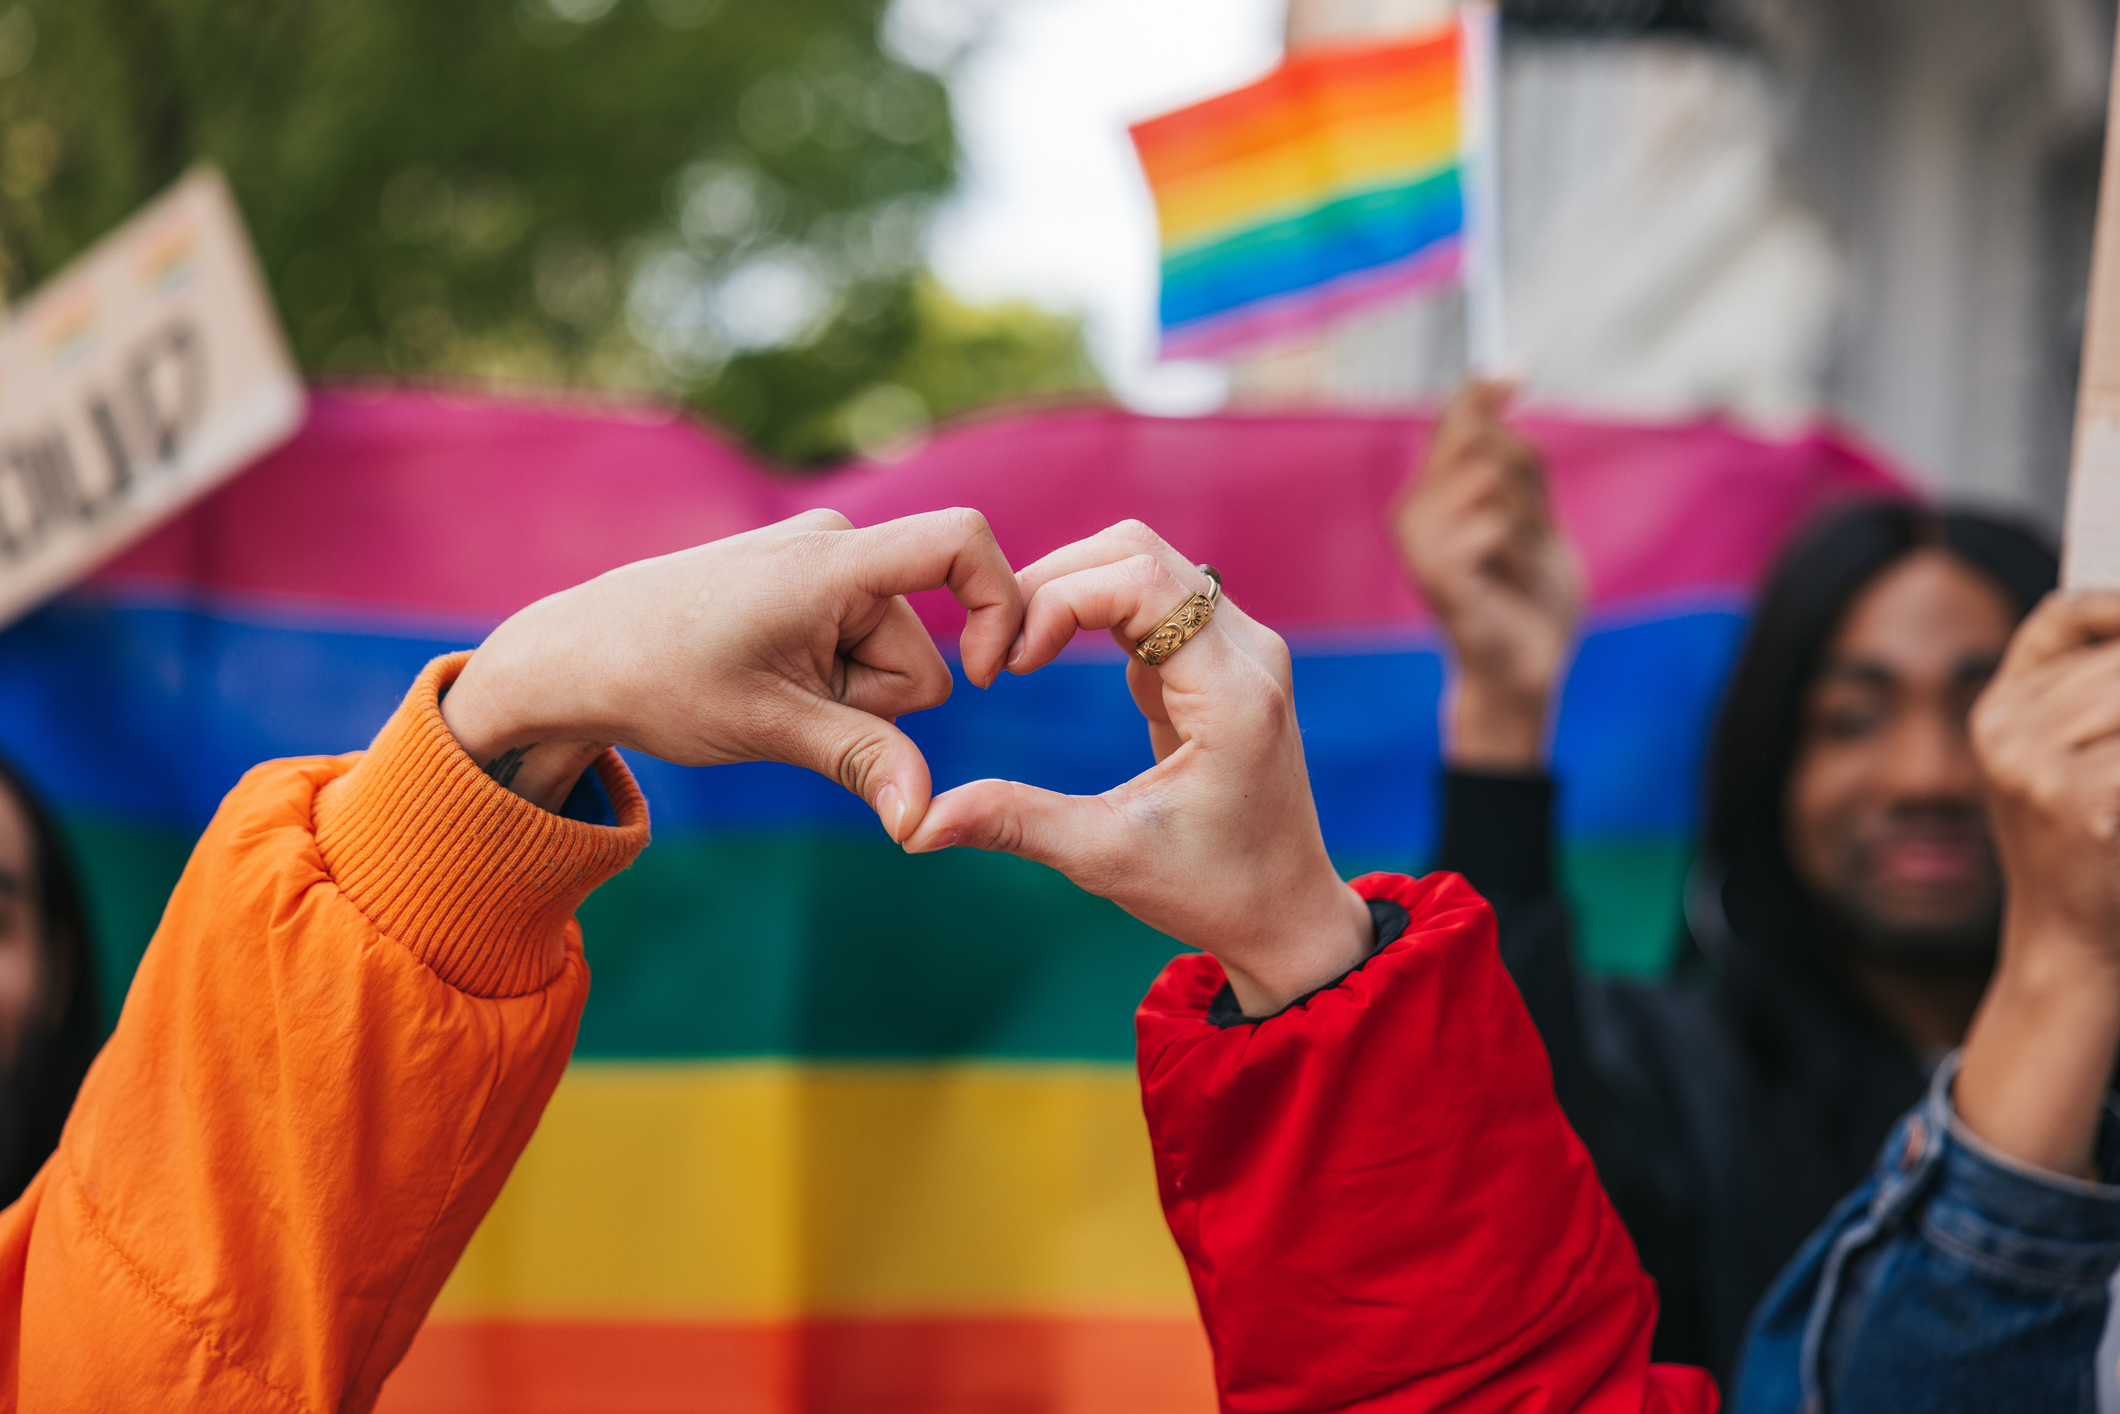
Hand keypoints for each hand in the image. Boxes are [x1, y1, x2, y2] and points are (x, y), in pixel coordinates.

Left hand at [440, 507, 1021, 841]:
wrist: (577, 656)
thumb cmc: (660, 681)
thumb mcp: (767, 727)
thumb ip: (862, 762)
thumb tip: (923, 823)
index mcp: (832, 561)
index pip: (961, 543)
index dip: (1000, 605)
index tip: (985, 676)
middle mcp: (835, 543)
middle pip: (921, 649)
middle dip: (874, 699)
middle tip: (787, 705)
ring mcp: (821, 560)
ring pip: (891, 656)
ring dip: (846, 695)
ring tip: (767, 691)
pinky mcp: (808, 582)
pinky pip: (858, 643)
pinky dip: (829, 678)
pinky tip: (766, 680)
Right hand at [904, 520, 1374, 1015]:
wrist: (1284, 913)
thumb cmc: (1209, 890)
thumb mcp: (1104, 857)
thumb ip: (1013, 824)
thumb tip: (914, 826)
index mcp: (1234, 691)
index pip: (1141, 582)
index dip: (1057, 602)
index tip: (1011, 668)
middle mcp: (1249, 651)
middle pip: (1136, 552)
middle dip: (1052, 583)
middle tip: (999, 653)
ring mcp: (1240, 648)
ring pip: (1142, 564)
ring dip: (1068, 591)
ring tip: (1017, 653)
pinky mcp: (1219, 658)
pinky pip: (1149, 598)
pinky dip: (1089, 612)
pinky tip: (1047, 660)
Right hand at [1393, 381, 1580, 769]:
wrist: (1529, 667)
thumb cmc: (1529, 597)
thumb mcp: (1534, 514)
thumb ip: (1517, 460)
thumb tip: (1503, 380)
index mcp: (1432, 495)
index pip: (1450, 421)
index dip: (1482, 390)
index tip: (1520, 369)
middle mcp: (1413, 512)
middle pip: (1478, 439)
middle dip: (1523, 477)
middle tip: (1532, 530)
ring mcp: (1418, 542)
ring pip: (1492, 478)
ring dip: (1527, 520)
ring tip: (1518, 562)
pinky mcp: (1434, 572)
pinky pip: (1494, 523)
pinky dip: (1519, 549)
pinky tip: (1508, 580)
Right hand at [1957, 592, 2119, 1174]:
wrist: (2067, 951)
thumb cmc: (2086, 854)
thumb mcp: (2058, 764)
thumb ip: (2086, 696)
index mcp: (1997, 711)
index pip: (2064, 617)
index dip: (2117, 606)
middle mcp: (2004, 730)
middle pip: (2119, 662)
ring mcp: (2035, 767)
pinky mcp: (2082, 805)